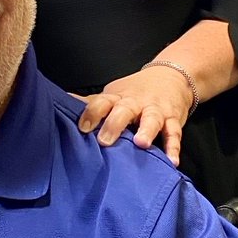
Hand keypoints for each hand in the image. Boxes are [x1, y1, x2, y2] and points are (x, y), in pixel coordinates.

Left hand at [75, 65, 194, 162]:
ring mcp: (155, 111)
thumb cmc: (136, 91)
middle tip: (105, 140)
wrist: (172, 76)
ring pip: (151, 119)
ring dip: (146, 130)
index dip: (92, 113)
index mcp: (117, 98)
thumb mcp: (113, 94)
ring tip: (141, 143)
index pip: (102, 102)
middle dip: (115, 124)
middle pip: (124, 110)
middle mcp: (136, 103)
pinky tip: (171, 161)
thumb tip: (63, 103)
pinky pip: (174, 134)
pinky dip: (173, 148)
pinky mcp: (173, 120)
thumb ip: (93, 104)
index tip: (83, 128)